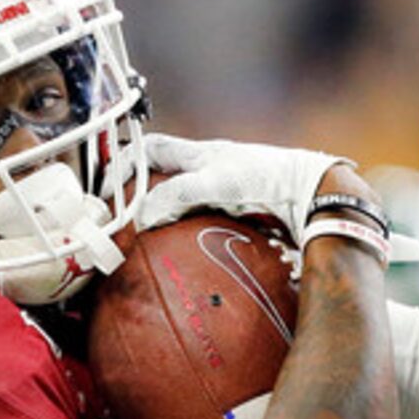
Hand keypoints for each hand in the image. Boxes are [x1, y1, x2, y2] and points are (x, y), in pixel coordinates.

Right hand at [135, 134, 355, 246]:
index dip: (124, 164)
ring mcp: (225, 196)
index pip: (150, 150)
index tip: (106, 190)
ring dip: (165, 224)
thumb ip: (175, 195)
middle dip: (140, 198)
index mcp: (200, 154)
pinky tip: (186, 268)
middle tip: (123, 225)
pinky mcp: (239, 219)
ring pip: (183, 208)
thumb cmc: (267, 179)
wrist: (312, 193)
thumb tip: (140, 218)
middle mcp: (210, 171)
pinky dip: (189, 245)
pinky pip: (204, 231)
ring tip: (147, 250)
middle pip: (163, 181)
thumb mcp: (214, 182)